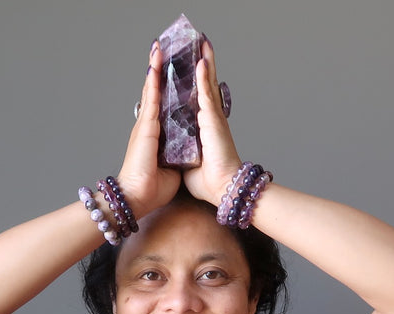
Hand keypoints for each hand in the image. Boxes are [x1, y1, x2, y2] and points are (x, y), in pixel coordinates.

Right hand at [116, 42, 180, 218]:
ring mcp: (146, 125)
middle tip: (163, 50)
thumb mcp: (173, 167)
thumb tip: (190, 151)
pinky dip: (153, 81)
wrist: (139, 198)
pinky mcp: (145, 127)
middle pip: (156, 93)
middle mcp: (150, 127)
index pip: (163, 106)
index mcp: (157, 137)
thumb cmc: (153, 189)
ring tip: (158, 48)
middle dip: (160, 71)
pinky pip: (151, 98)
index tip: (171, 71)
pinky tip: (155, 64)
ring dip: (155, 68)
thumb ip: (180, 154)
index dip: (167, 88)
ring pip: (152, 90)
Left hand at [183, 40, 242, 205]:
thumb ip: (180, 151)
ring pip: (206, 84)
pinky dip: (204, 77)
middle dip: (200, 66)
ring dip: (204, 63)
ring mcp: (211, 118)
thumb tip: (173, 151)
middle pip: (203, 86)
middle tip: (198, 45)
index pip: (194, 100)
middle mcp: (207, 120)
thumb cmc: (207, 181)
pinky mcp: (212, 121)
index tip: (188, 67)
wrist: (220, 189)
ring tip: (202, 43)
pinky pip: (206, 94)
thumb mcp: (186, 162)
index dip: (191, 82)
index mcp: (200, 129)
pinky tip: (201, 61)